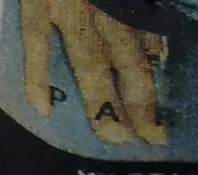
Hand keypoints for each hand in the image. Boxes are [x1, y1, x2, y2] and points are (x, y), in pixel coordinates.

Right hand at [20, 0, 164, 146]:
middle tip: (150, 138)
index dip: (157, 76)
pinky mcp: (38, 3)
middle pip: (130, 62)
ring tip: (114, 136)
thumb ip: (138, 9)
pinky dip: (37, 77)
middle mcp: (107, 8)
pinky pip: (37, 42)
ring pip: (91, 62)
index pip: (150, 43)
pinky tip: (43, 109)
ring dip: (102, 102)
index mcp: (129, 1)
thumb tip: (152, 45)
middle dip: (140, 101)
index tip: (160, 107)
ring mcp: (71, 9)